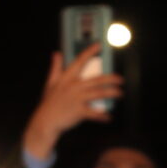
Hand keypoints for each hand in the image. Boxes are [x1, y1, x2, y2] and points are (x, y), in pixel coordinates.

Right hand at [22, 46, 123, 163]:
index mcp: (67, 78)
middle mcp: (74, 86)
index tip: (98, 45)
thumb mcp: (50, 83)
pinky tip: (108, 117)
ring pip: (99, 93)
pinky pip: (95, 113)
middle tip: (121, 79)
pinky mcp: (79, 111)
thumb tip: (56, 54)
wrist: (45, 121)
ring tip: (120, 94)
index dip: (89, 52)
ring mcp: (77, 99)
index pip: (79, 61)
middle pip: (97, 80)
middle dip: (111, 79)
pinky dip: (102, 116)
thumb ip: (55, 68)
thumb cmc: (49, 103)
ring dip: (112, 94)